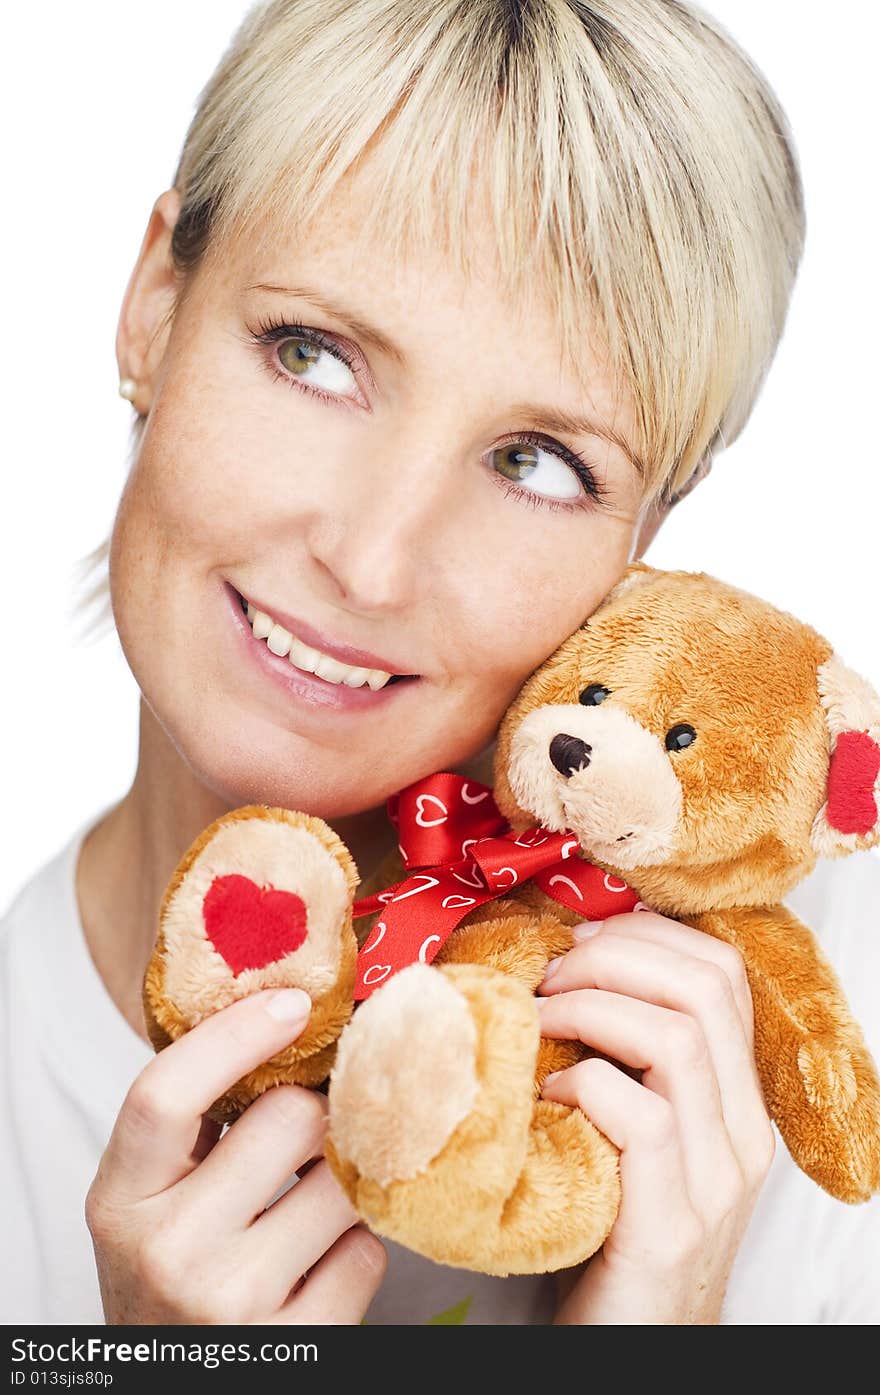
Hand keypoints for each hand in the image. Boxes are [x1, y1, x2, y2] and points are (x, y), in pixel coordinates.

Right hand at [85, 988, 386, 1323]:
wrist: (173, 1385)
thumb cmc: (170, 1271)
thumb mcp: (148, 1199)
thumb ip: (193, 1122)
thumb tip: (284, 1014)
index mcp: (120, 1199)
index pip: (164, 1094)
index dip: (236, 1035)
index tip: (293, 1003)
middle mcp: (168, 1250)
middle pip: (289, 1119)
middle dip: (314, 1111)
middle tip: (307, 1129)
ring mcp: (233, 1302)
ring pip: (343, 1180)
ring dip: (342, 1179)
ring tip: (308, 1201)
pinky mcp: (298, 1345)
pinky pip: (368, 1252)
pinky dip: (356, 1247)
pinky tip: (319, 1262)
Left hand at [536, 912, 775, 1323]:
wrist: (628, 1344)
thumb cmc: (609, 1221)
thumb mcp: (629, 1126)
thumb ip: (624, 1056)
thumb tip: (560, 963)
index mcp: (736, 1098)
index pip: (722, 974)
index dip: (646, 936)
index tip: (578, 940)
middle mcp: (743, 1134)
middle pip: (705, 990)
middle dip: (615, 956)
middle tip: (549, 973)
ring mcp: (716, 1182)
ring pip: (679, 1041)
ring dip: (592, 1009)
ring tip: (538, 1021)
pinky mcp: (672, 1227)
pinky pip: (642, 1119)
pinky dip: (585, 1083)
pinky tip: (548, 1094)